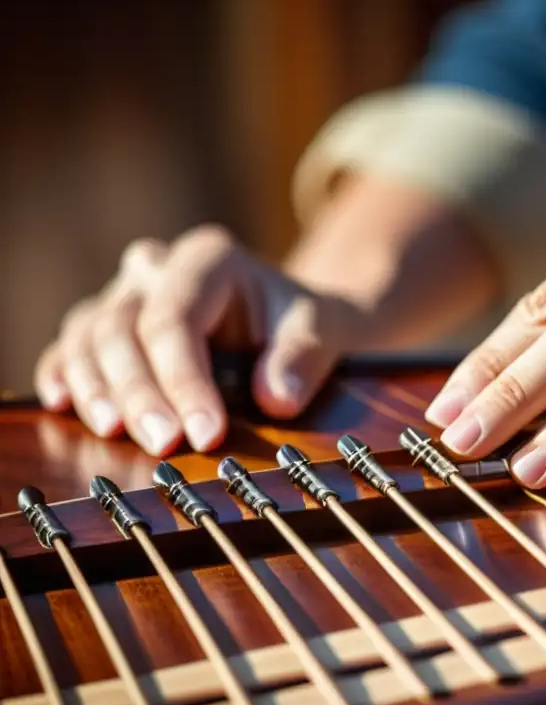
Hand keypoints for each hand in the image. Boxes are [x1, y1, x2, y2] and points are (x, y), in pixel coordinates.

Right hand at [34, 226, 363, 455]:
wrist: (292, 324)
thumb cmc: (305, 325)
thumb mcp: (326, 331)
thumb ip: (304, 358)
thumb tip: (278, 398)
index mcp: (209, 258)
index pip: (177, 320)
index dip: (184, 380)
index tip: (206, 435)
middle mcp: (157, 268)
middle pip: (124, 329)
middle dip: (140, 393)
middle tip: (163, 445)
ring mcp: (125, 294)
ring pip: (89, 335)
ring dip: (94, 388)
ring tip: (112, 432)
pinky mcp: (106, 324)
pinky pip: (71, 346)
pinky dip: (63, 374)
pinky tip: (59, 404)